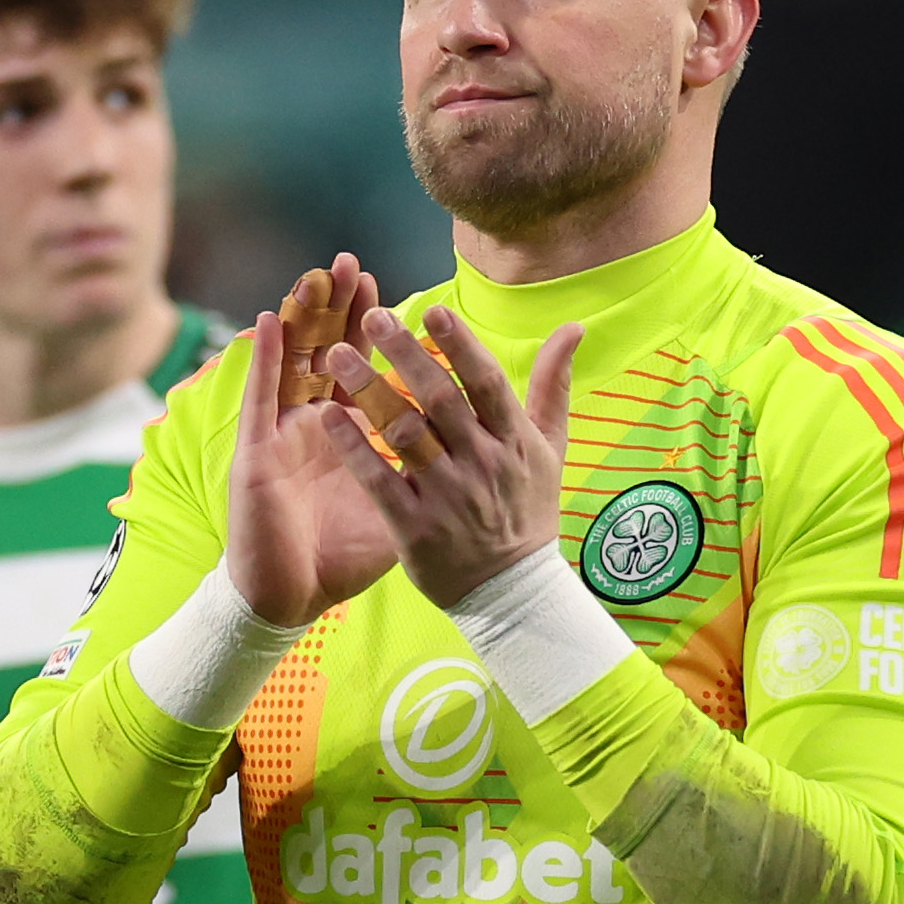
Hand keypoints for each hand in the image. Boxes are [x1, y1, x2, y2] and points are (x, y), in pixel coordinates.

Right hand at [226, 256, 402, 626]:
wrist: (289, 599)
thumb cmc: (339, 558)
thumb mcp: (400, 512)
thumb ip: (432, 478)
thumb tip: (479, 463)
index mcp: (349, 438)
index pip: (369, 374)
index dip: (382, 338)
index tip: (403, 297)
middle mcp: (315, 427)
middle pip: (329, 356)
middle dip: (342, 312)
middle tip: (355, 265)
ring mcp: (284, 435)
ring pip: (294, 364)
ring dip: (304, 318)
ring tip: (318, 276)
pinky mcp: (257, 452)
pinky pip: (260, 397)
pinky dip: (265, 359)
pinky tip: (268, 322)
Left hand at [314, 304, 580, 608]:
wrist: (513, 592)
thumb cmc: (529, 511)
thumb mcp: (552, 449)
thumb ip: (553, 385)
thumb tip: (573, 328)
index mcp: (515, 441)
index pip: (487, 383)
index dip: (461, 345)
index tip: (432, 311)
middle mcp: (483, 464)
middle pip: (440, 400)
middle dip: (405, 354)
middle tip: (373, 318)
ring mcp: (448, 497)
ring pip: (405, 434)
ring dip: (369, 391)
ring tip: (338, 357)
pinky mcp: (415, 528)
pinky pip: (379, 480)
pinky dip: (353, 447)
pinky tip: (329, 416)